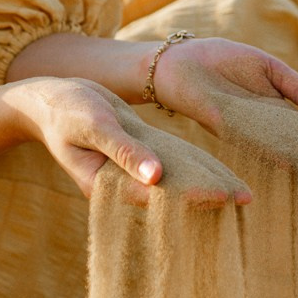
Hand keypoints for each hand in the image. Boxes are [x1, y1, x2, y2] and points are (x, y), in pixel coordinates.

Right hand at [4, 76, 247, 205]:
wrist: (50, 98)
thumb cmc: (66, 110)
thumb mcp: (94, 126)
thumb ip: (124, 151)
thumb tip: (156, 177)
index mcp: (107, 183)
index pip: (158, 196)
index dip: (192, 197)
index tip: (224, 198)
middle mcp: (123, 182)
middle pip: (172, 194)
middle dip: (208, 196)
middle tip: (248, 199)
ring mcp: (132, 169)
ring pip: (176, 179)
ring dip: (206, 183)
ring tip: (243, 191)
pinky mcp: (139, 152)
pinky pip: (171, 162)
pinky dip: (194, 166)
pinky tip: (220, 169)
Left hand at [146, 37, 297, 176]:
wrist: (178, 61)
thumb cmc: (221, 62)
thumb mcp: (269, 70)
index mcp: (276, 113)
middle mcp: (262, 127)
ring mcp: (244, 128)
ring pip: (281, 147)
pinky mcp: (223, 123)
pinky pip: (253, 137)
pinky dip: (274, 149)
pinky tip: (292, 160)